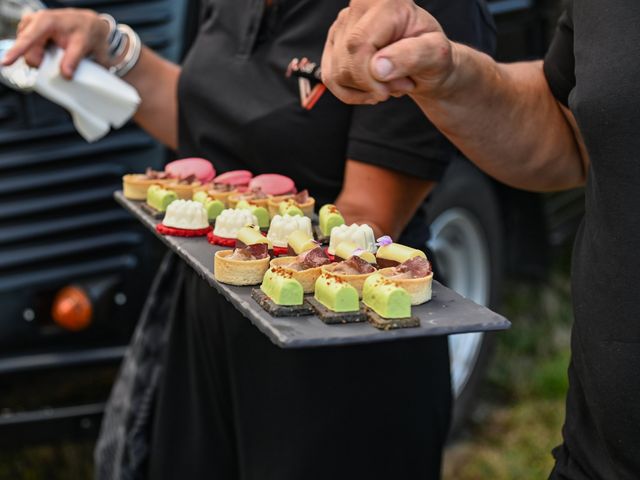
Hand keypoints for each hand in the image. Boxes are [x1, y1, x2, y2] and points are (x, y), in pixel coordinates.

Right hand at [1, 8, 110, 78]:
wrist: (88, 24)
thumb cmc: (86, 32)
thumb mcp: (83, 45)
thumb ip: (74, 60)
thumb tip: (65, 75)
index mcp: (45, 21)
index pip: (27, 39)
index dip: (16, 52)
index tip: (5, 63)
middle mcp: (33, 21)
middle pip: (28, 51)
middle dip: (41, 60)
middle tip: (58, 57)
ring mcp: (30, 26)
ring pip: (28, 51)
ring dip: (41, 57)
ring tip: (57, 51)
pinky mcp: (30, 31)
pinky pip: (30, 49)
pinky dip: (40, 53)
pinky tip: (50, 50)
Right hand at [321, 0, 456, 103]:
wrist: (427, 61)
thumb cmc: (433, 55)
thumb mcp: (436, 55)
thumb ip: (412, 56)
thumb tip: (376, 68)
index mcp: (385, 2)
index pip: (358, 45)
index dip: (370, 77)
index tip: (391, 90)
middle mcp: (359, 5)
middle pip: (345, 62)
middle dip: (371, 86)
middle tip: (400, 86)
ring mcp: (342, 23)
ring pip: (336, 74)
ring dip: (364, 90)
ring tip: (390, 85)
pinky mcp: (334, 42)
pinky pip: (330, 78)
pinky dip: (351, 93)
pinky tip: (372, 90)